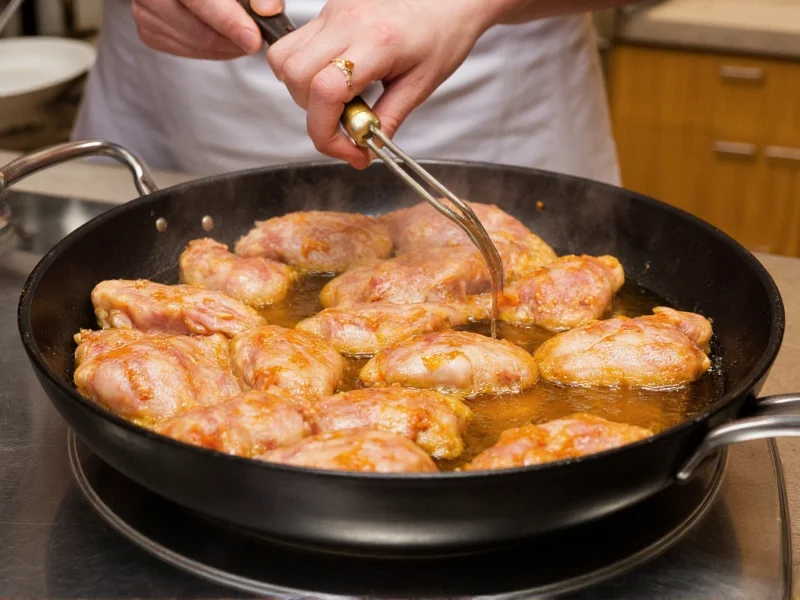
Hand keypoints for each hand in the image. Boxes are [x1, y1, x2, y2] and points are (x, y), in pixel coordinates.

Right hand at [132, 0, 283, 59]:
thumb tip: (268, 9)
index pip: (202, 0)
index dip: (229, 22)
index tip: (254, 39)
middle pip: (198, 30)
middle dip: (233, 41)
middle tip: (255, 40)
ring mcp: (144, 11)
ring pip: (194, 44)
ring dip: (226, 48)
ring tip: (242, 36)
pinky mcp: (148, 30)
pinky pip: (185, 50)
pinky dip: (210, 49)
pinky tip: (222, 38)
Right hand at [267, 0, 497, 168]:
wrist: (451, 0)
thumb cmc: (443, 34)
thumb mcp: (422, 85)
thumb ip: (388, 118)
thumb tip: (364, 147)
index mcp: (376, 41)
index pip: (325, 91)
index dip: (325, 132)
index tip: (347, 150)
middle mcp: (346, 20)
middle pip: (294, 76)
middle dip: (312, 113)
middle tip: (345, 122)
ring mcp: (332, 11)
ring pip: (284, 59)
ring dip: (301, 90)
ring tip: (338, 99)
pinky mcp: (328, 9)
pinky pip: (296, 45)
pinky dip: (305, 70)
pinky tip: (335, 77)